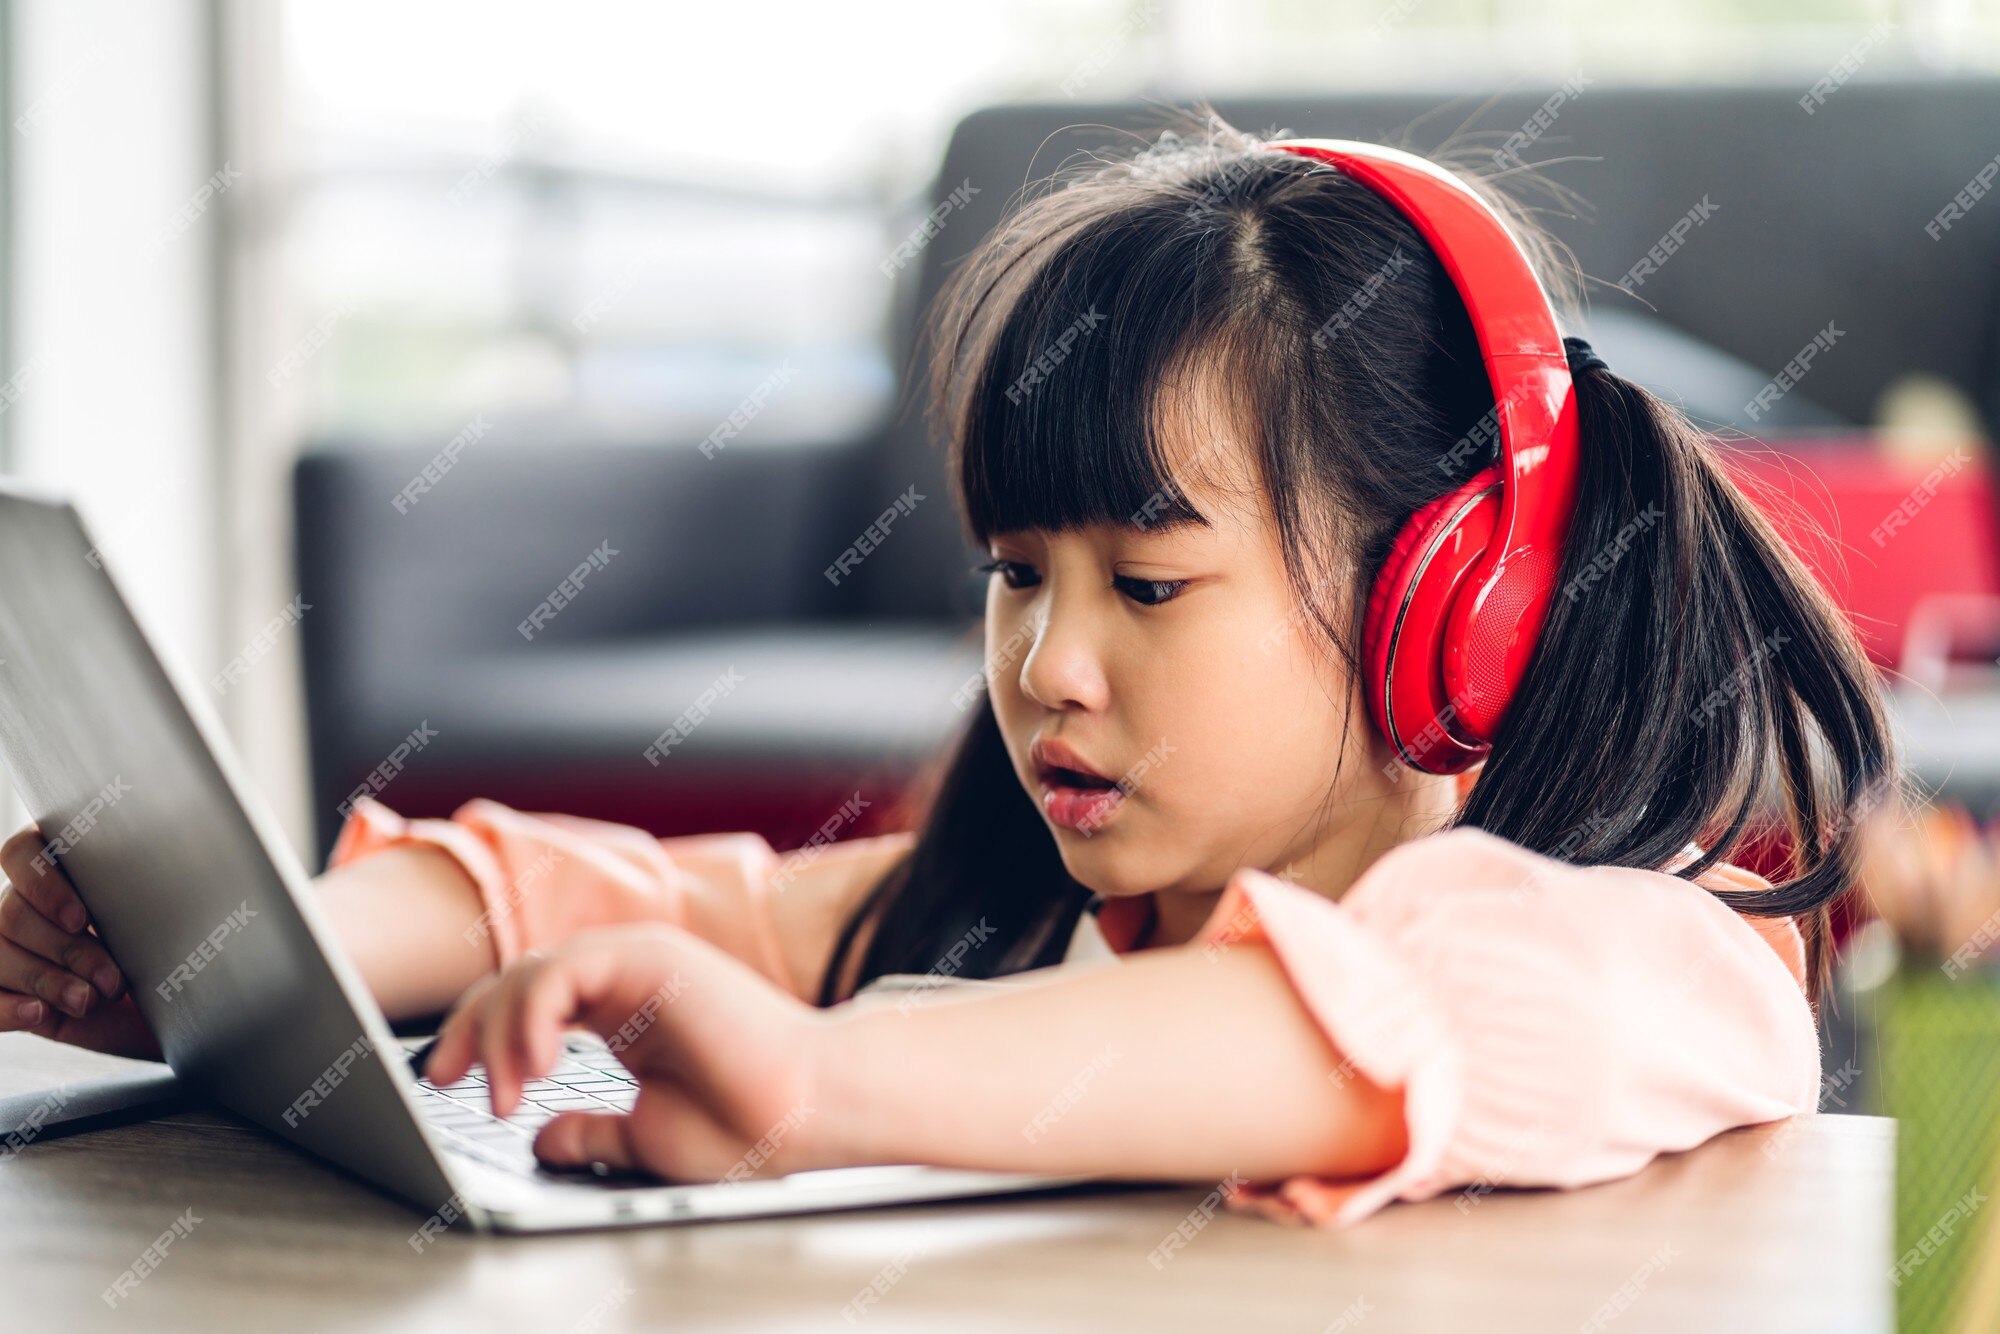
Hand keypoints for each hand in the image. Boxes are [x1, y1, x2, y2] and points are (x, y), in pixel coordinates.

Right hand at [0, 826, 160, 1059]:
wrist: (173, 1008)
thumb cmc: (168, 950)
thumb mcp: (163, 915)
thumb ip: (144, 888)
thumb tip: (162, 869)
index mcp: (58, 866)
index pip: (21, 853)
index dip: (43, 884)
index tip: (83, 918)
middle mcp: (23, 902)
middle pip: (12, 913)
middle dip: (65, 949)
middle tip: (111, 976)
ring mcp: (6, 948)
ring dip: (46, 980)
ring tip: (89, 999)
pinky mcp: (4, 992)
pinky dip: (8, 1009)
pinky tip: (39, 1012)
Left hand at [424, 923, 838, 1182]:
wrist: (810, 1110)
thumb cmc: (751, 1120)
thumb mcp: (643, 1133)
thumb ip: (591, 1129)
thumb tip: (542, 1139)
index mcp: (626, 1007)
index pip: (531, 1002)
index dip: (481, 1037)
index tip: (452, 1082)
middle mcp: (629, 974)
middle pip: (517, 979)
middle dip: (470, 1030)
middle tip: (447, 1080)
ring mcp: (641, 960)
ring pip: (531, 970)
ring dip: (500, 1034)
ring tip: (505, 1094)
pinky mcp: (652, 958)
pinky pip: (562, 970)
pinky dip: (533, 1016)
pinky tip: (536, 1064)